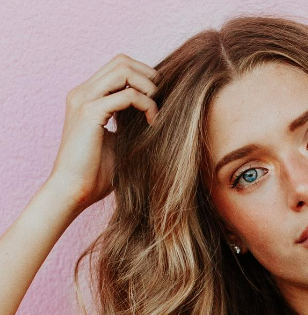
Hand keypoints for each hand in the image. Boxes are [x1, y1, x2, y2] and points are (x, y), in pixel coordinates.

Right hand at [47, 53, 159, 209]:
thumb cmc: (96, 174)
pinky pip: (126, 95)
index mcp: (87, 97)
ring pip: (123, 70)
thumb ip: (129, 124)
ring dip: (148, 87)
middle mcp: (83, 92)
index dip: (143, 77)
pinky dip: (145, 104)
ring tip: (157, 111)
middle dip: (149, 77)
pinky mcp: (90, 112)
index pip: (118, 68)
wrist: (73, 190)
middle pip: (121, 61)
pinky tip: (152, 122)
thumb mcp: (119, 142)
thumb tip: (156, 117)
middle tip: (163, 101)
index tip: (159, 101)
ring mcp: (84, 100)